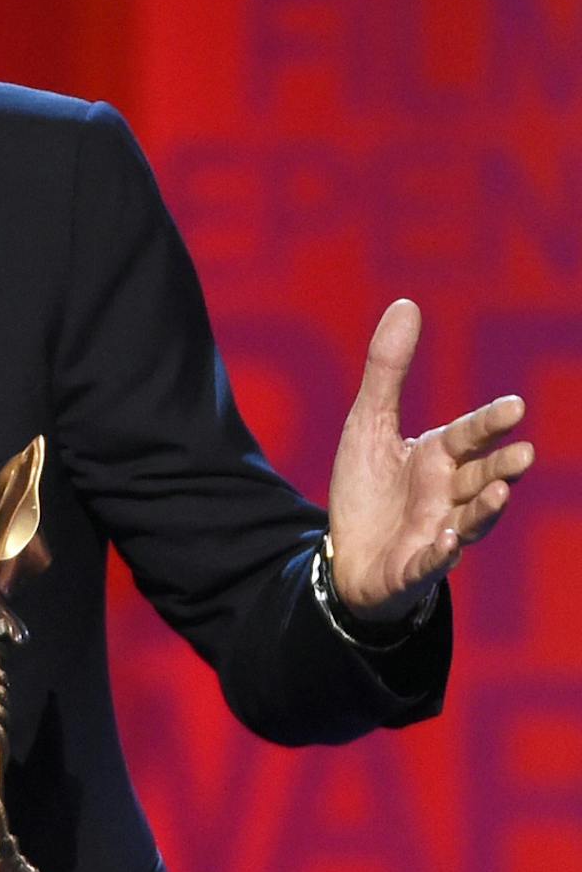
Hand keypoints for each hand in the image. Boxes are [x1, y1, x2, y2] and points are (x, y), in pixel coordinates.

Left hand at [326, 300, 533, 623]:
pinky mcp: (415, 567)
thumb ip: (388, 370)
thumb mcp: (369, 424)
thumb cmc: (370, 489)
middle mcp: (448, 495)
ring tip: (500, 492)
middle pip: (479, 477)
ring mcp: (437, 533)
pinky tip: (449, 542)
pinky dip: (441, 555)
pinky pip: (431, 563)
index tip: (515, 405)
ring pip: (470, 521)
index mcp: (439, 458)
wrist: (348, 555)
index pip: (469, 436)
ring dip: (485, 509)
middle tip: (523, 453)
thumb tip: (407, 303)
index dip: (490, 423)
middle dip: (500, 466)